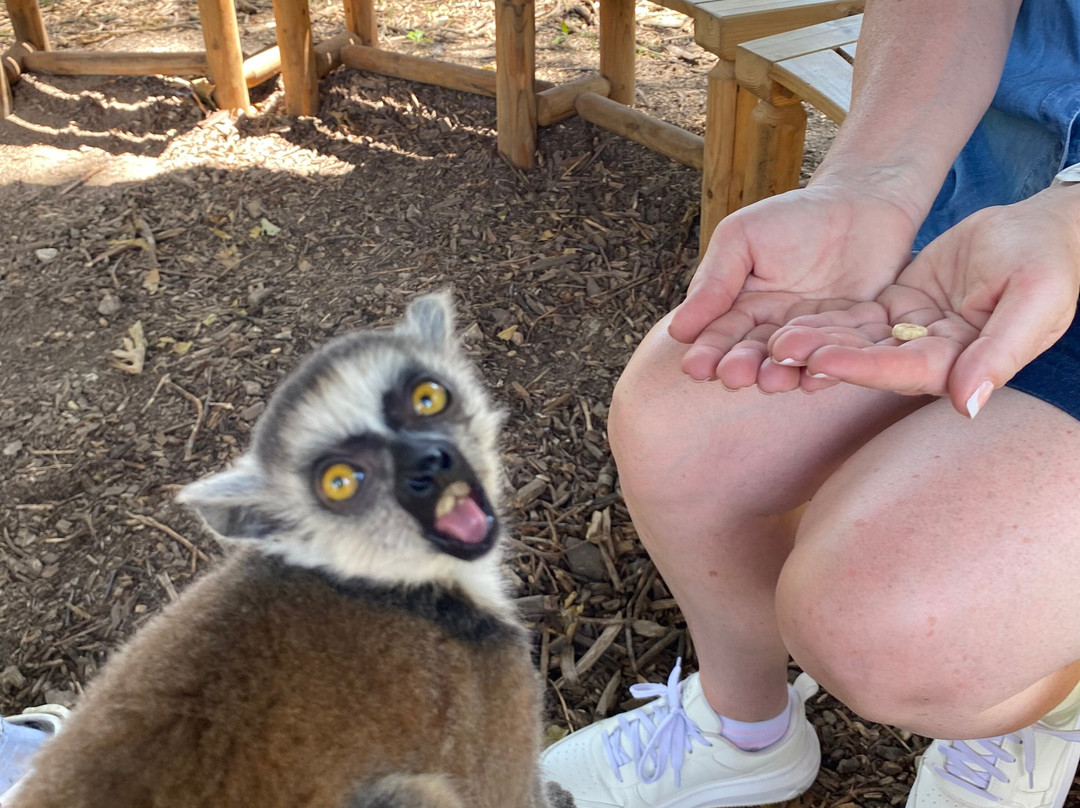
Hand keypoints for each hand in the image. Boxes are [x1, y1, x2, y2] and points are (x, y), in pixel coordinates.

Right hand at [668, 182, 918, 389]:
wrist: (864, 203)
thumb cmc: (795, 217)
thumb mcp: (742, 238)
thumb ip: (715, 281)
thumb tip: (679, 330)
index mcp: (743, 309)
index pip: (721, 334)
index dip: (707, 352)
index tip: (694, 368)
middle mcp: (775, 330)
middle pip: (754, 354)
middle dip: (741, 367)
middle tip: (731, 377)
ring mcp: (813, 338)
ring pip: (792, 361)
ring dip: (780, 374)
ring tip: (770, 381)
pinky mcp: (852, 340)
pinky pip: (838, 358)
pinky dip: (827, 370)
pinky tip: (814, 379)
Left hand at [768, 188, 1079, 414]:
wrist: (1046, 229)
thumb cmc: (1049, 260)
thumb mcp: (1035, 298)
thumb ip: (1000, 352)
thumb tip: (965, 405)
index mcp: (965, 362)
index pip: (905, 371)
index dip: (861, 368)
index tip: (819, 362)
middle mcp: (934, 357)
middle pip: (870, 362)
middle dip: (823, 358)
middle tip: (776, 353)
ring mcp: (914, 335)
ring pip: (857, 342)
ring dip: (816, 341)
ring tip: (772, 339)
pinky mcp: (900, 311)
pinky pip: (858, 318)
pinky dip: (826, 320)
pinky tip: (789, 320)